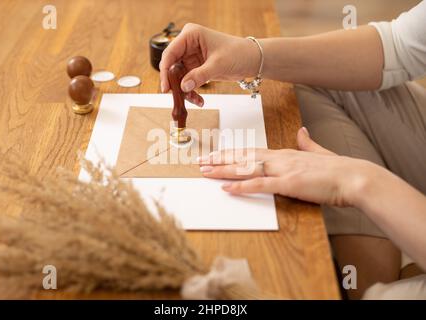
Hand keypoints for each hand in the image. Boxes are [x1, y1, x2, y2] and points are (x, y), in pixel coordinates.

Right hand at [159, 23, 260, 106]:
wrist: (251, 60)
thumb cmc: (238, 53)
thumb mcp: (218, 65)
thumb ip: (199, 76)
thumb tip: (183, 87)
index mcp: (191, 35)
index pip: (170, 53)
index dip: (165, 71)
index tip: (165, 87)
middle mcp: (188, 44)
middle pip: (172, 66)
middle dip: (175, 83)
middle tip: (177, 97)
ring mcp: (191, 56)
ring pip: (178, 77)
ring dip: (184, 91)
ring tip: (195, 101)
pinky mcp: (195, 67)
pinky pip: (187, 82)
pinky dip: (191, 92)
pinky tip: (199, 100)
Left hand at [198, 127, 379, 206]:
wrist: (355, 177)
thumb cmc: (338, 169)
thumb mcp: (319, 153)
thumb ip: (307, 143)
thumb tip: (302, 132)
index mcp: (285, 153)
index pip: (251, 152)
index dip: (231, 153)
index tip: (215, 154)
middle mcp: (280, 158)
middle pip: (243, 157)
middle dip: (219, 159)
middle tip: (200, 161)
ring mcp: (283, 170)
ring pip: (246, 168)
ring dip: (223, 169)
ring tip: (204, 170)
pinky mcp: (289, 184)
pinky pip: (260, 184)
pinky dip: (241, 185)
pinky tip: (226, 187)